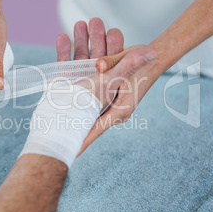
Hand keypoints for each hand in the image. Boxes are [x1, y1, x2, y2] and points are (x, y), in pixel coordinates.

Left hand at [56, 18, 158, 154]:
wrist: (154, 59)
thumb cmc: (144, 63)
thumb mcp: (130, 60)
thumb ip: (112, 62)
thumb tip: (98, 64)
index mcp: (121, 109)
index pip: (98, 128)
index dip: (84, 139)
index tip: (71, 151)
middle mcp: (117, 112)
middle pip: (92, 127)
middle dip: (76, 135)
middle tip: (58, 143)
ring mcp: (114, 108)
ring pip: (92, 119)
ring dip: (77, 123)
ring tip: (58, 133)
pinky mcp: (111, 102)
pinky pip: (94, 110)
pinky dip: (82, 112)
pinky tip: (68, 113)